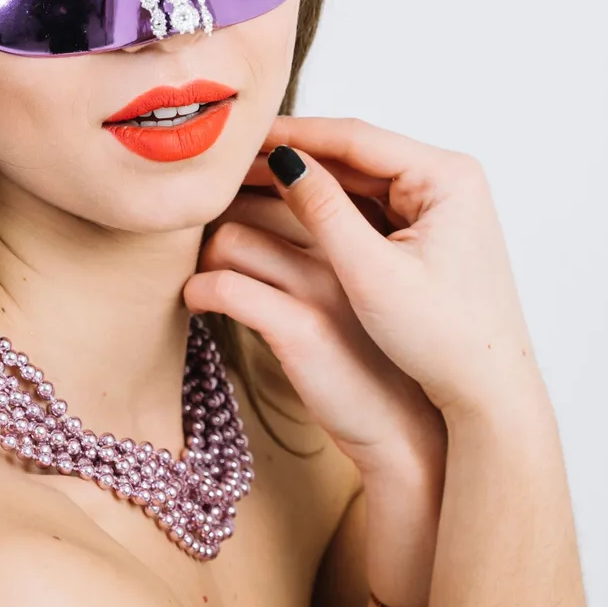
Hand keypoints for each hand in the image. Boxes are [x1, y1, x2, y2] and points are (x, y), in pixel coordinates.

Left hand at [183, 169, 445, 477]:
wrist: (408, 431)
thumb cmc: (376, 355)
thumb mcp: (357, 285)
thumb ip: (319, 242)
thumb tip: (250, 208)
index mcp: (363, 226)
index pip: (290, 175)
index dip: (248, 180)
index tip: (224, 196)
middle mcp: (345, 246)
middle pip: (253, 198)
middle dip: (219, 212)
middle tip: (201, 235)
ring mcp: (323, 286)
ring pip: (233, 236)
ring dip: (204, 254)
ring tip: (205, 274)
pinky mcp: (300, 328)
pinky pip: (226, 287)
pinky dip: (199, 290)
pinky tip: (199, 302)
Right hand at [187, 116, 540, 435]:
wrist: (491, 396)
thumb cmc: (445, 340)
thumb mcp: (372, 273)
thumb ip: (325, 211)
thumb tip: (283, 159)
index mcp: (447, 177)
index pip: (356, 138)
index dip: (295, 134)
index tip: (245, 135)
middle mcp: (448, 181)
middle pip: (357, 155)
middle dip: (297, 157)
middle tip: (236, 157)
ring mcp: (440, 207)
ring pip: (361, 180)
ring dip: (310, 181)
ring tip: (251, 178)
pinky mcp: (430, 234)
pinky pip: (371, 207)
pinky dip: (331, 207)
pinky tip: (289, 207)